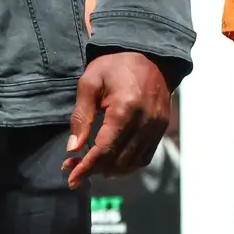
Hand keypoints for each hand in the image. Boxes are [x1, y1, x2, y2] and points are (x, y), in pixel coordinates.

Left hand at [67, 50, 172, 187]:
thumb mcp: (89, 83)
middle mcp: (145, 121)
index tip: (71, 179)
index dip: (87, 167)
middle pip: (117, 160)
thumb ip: (81, 116)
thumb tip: (73, 148)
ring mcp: (157, 126)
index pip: (104, 149)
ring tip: (90, 166)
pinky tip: (112, 162)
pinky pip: (144, 157)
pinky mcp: (162, 128)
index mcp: (125, 108)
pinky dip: (127, 165)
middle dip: (93, 169)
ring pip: (132, 163)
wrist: (148, 54)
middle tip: (72, 167)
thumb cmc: (114, 66)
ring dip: (109, 170)